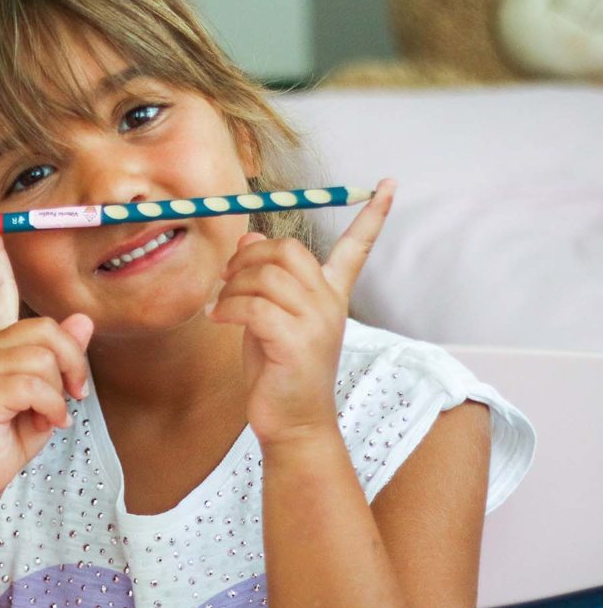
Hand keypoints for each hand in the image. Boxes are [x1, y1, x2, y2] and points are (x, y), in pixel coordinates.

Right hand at [0, 215, 93, 504]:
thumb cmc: (7, 435)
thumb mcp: (46, 394)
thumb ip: (61, 359)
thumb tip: (81, 321)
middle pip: (48, 329)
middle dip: (74, 363)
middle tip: (75, 394)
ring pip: (45, 356)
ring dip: (63, 391)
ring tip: (54, 413)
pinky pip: (38, 385)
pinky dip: (54, 409)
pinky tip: (45, 424)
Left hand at [208, 180, 395, 445]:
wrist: (291, 423)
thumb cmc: (277, 370)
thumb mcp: (268, 316)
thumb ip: (263, 279)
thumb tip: (250, 237)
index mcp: (331, 295)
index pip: (357, 247)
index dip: (373, 215)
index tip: (390, 184)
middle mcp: (330, 304)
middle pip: (288, 250)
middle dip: (248, 257)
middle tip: (226, 280)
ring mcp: (317, 322)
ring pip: (265, 276)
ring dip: (230, 288)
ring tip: (219, 307)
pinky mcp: (297, 342)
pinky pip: (253, 306)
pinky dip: (227, 308)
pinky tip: (217, 318)